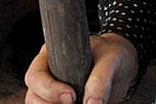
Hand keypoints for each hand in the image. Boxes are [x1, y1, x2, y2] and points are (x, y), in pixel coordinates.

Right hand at [24, 33, 139, 103]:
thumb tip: (91, 103)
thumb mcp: (110, 60)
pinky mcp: (60, 102)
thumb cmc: (112, 55)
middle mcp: (47, 74)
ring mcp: (51, 91)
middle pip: (33, 96)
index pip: (36, 75)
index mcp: (51, 55)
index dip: (49, 89)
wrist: (122, 66)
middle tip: (75, 103)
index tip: (71, 97)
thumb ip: (100, 80)